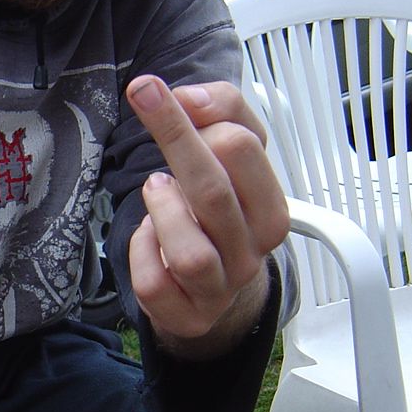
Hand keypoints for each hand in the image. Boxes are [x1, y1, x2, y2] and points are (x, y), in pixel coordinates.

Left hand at [125, 75, 287, 355]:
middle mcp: (251, 253)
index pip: (244, 147)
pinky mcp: (187, 315)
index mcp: (271, 210)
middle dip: (173, 139)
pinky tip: (147, 236)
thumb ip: (222, 109)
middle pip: (213, 193)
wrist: (213, 282)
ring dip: (162, 212)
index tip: (167, 95)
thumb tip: (190, 98)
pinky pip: (155, 284)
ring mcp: (219, 289)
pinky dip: (141, 253)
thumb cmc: (219, 208)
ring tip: (156, 188)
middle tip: (144, 100)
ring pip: (189, 254)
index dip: (199, 115)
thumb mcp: (233, 150)